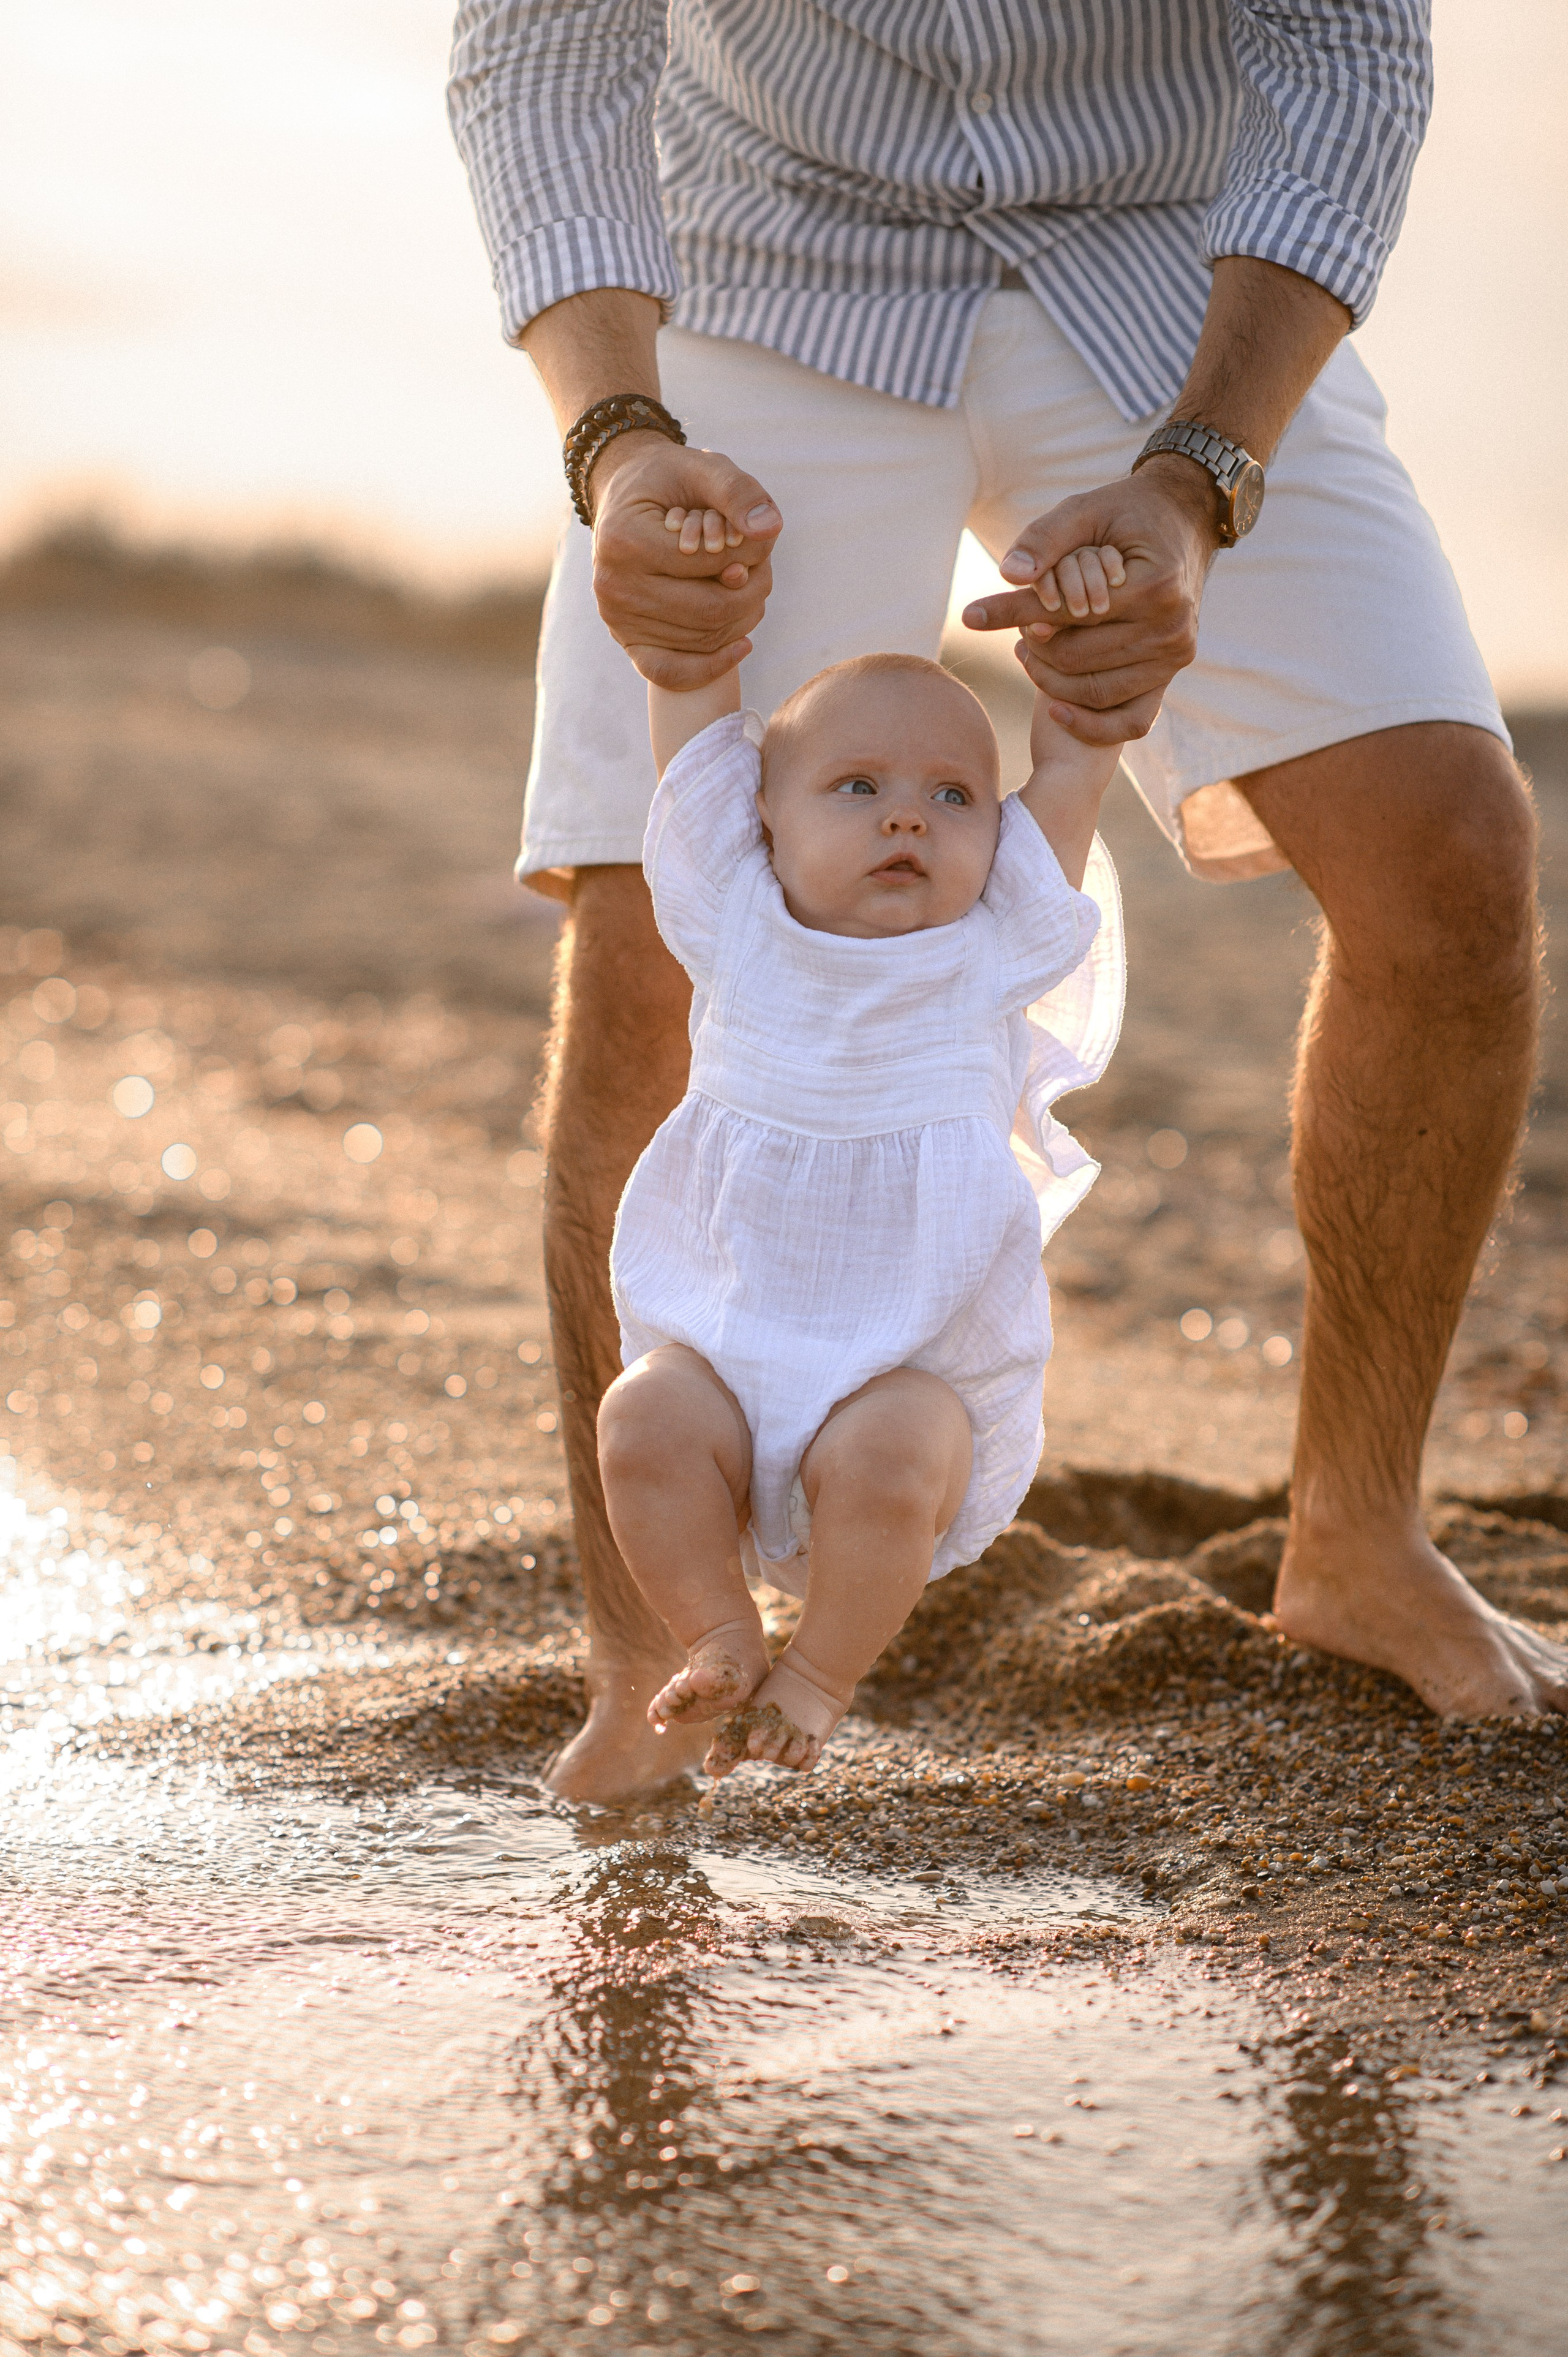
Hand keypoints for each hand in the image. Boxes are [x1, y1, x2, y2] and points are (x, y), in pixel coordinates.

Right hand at [591, 436, 781, 689]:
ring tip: (750, 587)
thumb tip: (769, 529)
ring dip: (743, 617)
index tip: (761, 538)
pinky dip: (713, 666)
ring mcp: (617, 618)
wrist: (626, 499)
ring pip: (704, 639)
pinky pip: (671, 672)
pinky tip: (744, 646)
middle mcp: (613, 585)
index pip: (710, 562)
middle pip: (710, 610)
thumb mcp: (701, 468)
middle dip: (752, 590)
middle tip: (763, 568)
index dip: (751, 553)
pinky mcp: (626, 640)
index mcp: (624, 539)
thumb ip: (737, 491)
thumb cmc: (668, 481)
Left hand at [963, 459, 1220, 742]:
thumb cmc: (1129, 513)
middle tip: (1015, 633)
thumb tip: (1008, 574)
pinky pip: (1128, 720)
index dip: (1015, 614)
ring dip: (1050, 678)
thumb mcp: (1086, 509)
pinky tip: (1053, 707)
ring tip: (1028, 653)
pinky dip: (1087, 721)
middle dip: (1035, 646)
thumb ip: (1045, 539)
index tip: (971, 615)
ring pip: (1092, 691)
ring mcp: (1174, 656)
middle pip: (1075, 658)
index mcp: (1154, 587)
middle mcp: (1170, 628)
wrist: (1185, 520)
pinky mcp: (1172, 673)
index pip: (1066, 613)